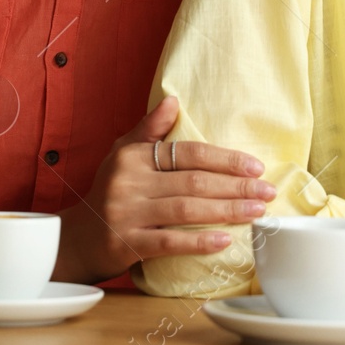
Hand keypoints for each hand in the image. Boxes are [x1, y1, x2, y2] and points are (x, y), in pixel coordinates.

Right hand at [53, 95, 275, 283]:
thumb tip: (173, 99)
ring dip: (227, 211)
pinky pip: (170, 242)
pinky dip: (200, 242)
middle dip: (236, 186)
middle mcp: (128, 182)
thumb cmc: (108, 192)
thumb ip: (149, 129)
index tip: (256, 167)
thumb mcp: (122, 155)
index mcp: (132, 156)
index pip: (188, 152)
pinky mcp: (127, 244)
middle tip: (268, 191)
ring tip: (257, 212)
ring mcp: (127, 214)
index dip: (225, 159)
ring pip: (187, 210)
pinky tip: (225, 241)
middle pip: (193, 181)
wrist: (77, 239)